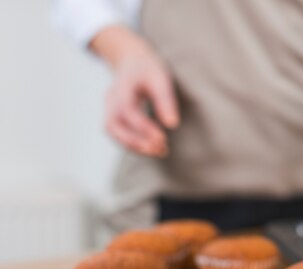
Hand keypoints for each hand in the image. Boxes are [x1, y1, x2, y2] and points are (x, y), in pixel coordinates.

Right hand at [90, 26, 178, 156]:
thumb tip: (172, 124)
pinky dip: (133, 143)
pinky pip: (117, 133)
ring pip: (112, 131)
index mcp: (122, 86)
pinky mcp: (111, 116)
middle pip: (113, 125)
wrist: (131, 60)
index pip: (128, 111)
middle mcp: (110, 98)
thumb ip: (165, 100)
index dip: (143, 127)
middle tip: (160, 149)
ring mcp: (107, 107)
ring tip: (161, 151)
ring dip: (134, 146)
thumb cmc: (148, 69)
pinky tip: (154, 148)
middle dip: (135, 141)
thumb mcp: (160, 78)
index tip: (162, 138)